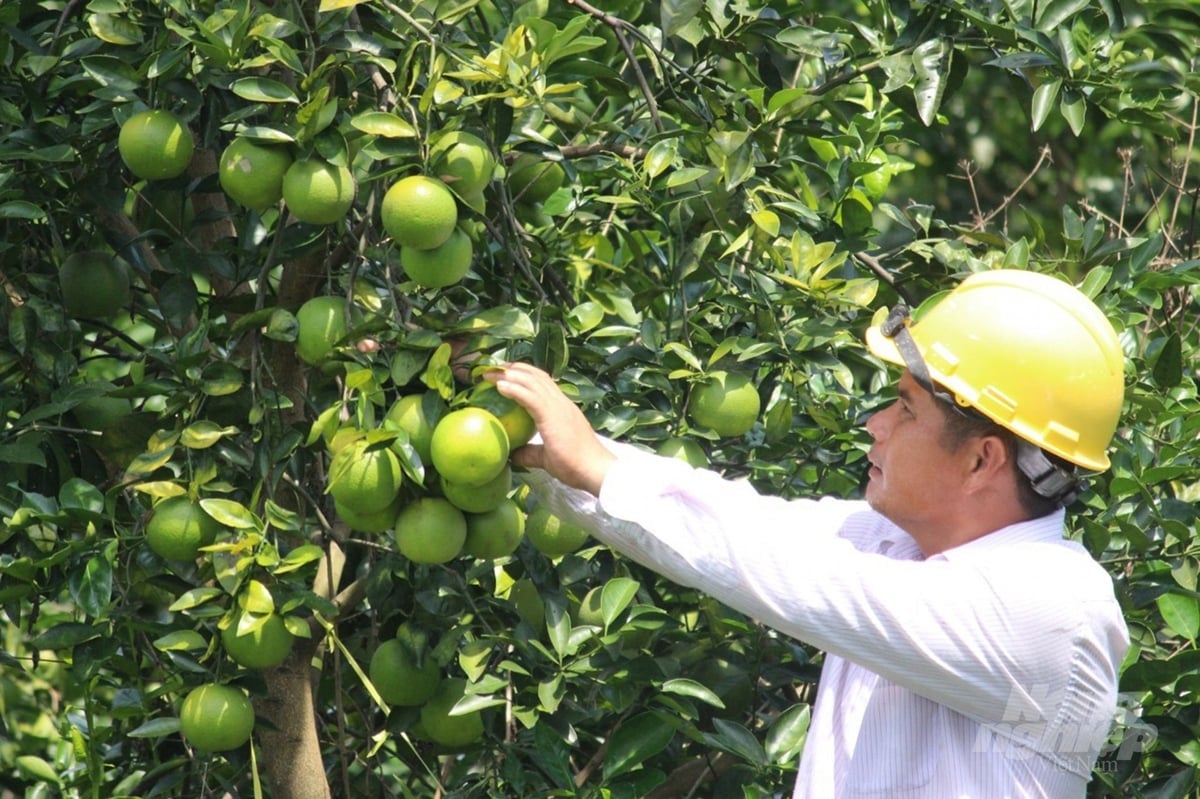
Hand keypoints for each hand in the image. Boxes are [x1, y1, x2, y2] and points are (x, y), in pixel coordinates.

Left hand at [486, 362, 614, 495]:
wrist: (595, 470)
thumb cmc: (576, 466)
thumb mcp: (548, 458)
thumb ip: (531, 453)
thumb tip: (513, 455)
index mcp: (562, 409)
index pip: (544, 383)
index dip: (525, 375)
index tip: (507, 374)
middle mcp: (561, 402)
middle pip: (536, 376)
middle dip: (514, 369)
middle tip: (494, 369)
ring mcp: (558, 407)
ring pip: (532, 381)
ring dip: (509, 374)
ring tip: (490, 373)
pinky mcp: (552, 415)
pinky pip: (530, 396)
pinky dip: (513, 388)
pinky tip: (499, 386)